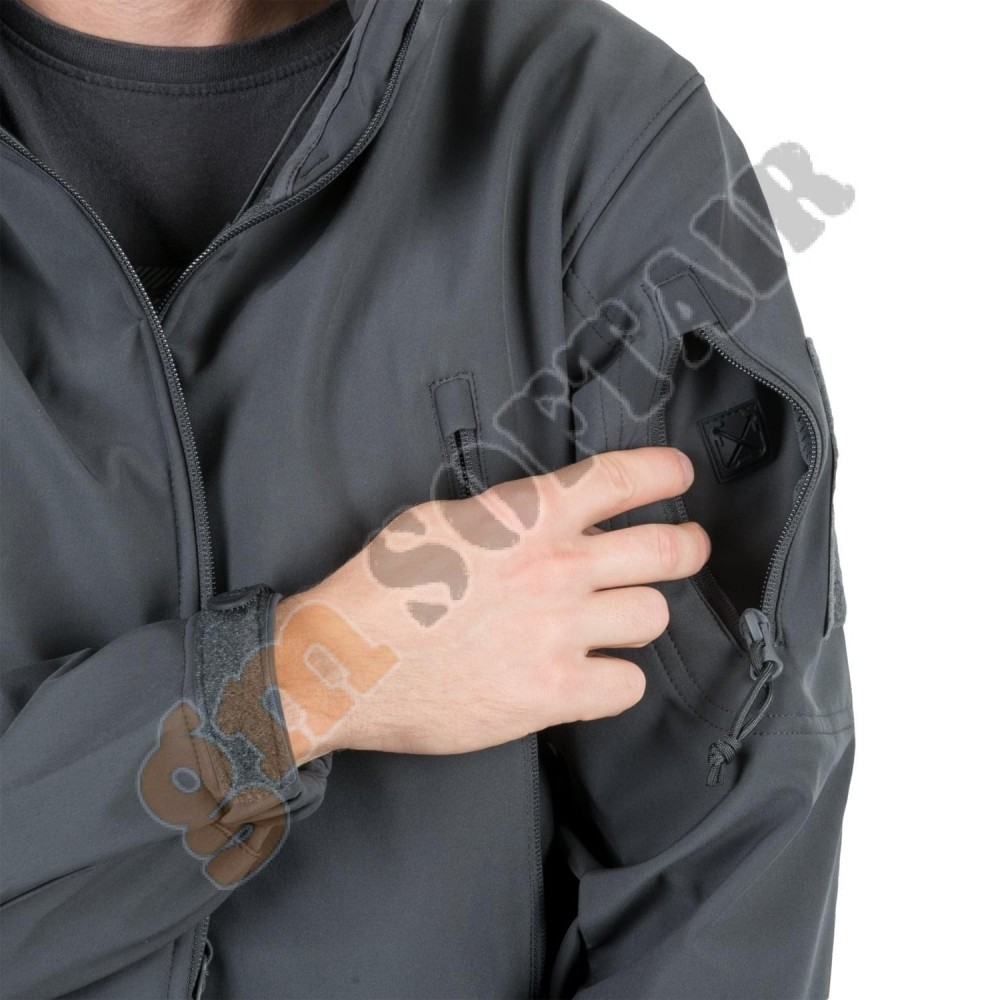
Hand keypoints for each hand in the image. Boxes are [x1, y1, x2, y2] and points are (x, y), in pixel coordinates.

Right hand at [273, 447, 708, 762]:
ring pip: (654, 616)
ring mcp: (560, 632)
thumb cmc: (380, 588)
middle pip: (665, 550)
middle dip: (687, 546)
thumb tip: (544, 518)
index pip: (622, 478)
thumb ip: (505, 517)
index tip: (678, 475)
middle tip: (687, 549)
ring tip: (619, 621)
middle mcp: (556, 568)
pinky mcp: (552, 692)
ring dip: (641, 616)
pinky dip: (617, 681)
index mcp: (527, 516)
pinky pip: (628, 686)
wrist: (343, 662)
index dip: (664, 472)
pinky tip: (593, 676)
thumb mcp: (440, 519)